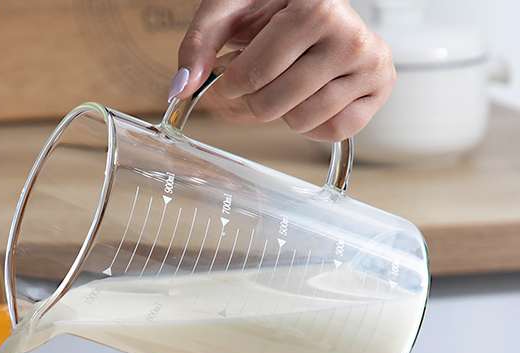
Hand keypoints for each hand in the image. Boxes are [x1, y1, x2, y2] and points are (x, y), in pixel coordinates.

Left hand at [168, 0, 394, 141]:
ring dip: (284, 110)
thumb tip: (180, 89)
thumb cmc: (273, 2)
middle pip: (274, 104)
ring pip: (303, 122)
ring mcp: (372, 63)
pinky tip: (311, 94)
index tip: (229, 75)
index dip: (230, 84)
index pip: (254, 76)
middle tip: (262, 77)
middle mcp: (352, 36)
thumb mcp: (230, 8)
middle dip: (255, 98)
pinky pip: (335, 132)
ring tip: (290, 79)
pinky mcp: (381, 86)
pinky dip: (314, 125)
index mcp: (318, 7)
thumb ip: (199, 44)